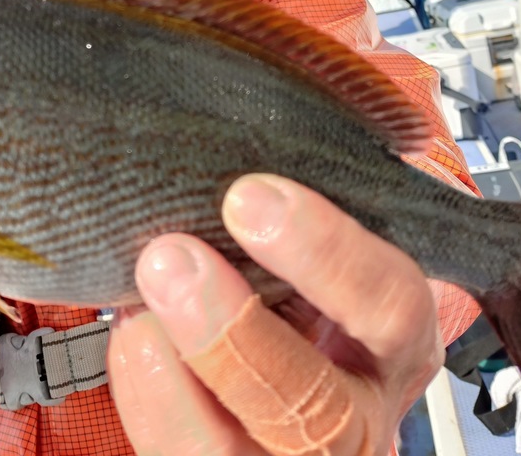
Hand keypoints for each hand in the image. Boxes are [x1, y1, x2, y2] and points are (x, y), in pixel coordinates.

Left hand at [108, 174, 443, 455]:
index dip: (329, 253)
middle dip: (241, 333)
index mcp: (388, 337)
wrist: (243, 374)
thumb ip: (286, 200)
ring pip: (255, 447)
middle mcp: (353, 409)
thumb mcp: (301, 239)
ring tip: (133, 311)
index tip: (252, 196)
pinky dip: (153, 401)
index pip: (391, 302)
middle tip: (171, 259)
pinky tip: (129, 340)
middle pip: (323, 405)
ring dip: (185, 381)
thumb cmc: (280, 281)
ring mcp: (292, 455)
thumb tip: (231, 100)